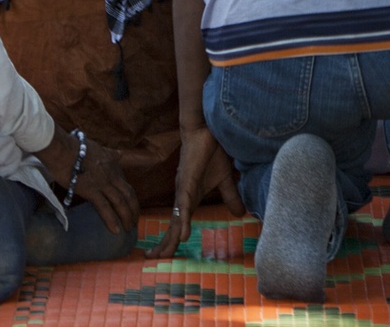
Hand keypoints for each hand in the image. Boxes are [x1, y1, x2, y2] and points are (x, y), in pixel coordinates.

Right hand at [39, 132, 139, 236]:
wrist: (62, 149)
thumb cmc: (74, 147)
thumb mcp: (98, 147)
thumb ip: (109, 154)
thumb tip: (119, 154)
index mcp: (113, 164)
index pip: (126, 184)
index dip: (131, 197)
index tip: (132, 206)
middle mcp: (112, 174)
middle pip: (129, 195)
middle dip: (134, 209)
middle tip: (135, 221)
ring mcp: (103, 183)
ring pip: (121, 202)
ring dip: (127, 217)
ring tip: (129, 228)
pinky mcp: (91, 190)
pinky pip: (105, 208)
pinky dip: (112, 220)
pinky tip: (116, 230)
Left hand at [154, 125, 243, 255]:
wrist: (206, 130)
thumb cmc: (212, 152)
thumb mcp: (225, 180)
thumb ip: (230, 196)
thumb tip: (240, 214)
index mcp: (190, 198)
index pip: (179, 224)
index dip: (171, 239)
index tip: (162, 255)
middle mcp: (183, 197)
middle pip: (172, 226)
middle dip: (163, 244)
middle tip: (150, 259)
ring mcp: (184, 191)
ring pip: (176, 220)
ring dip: (170, 239)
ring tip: (162, 255)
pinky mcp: (187, 182)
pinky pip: (185, 205)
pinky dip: (185, 221)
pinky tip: (183, 236)